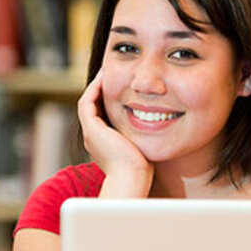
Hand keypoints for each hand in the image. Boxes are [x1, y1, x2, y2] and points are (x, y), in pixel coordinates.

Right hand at [77, 69, 152, 196]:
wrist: (131, 180)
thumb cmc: (142, 170)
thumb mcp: (143, 148)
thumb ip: (146, 138)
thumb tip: (162, 127)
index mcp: (104, 143)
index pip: (104, 115)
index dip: (112, 100)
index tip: (124, 86)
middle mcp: (94, 138)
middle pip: (95, 107)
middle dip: (104, 90)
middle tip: (115, 73)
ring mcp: (91, 133)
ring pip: (88, 102)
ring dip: (97, 85)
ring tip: (107, 70)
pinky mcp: (92, 129)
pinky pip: (87, 102)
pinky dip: (95, 88)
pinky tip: (105, 76)